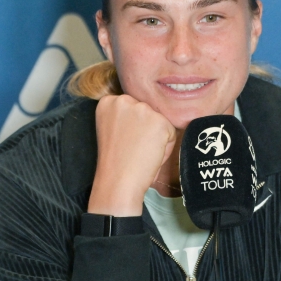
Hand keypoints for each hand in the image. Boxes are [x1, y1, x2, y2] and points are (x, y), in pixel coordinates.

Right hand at [87, 94, 176, 216]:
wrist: (117, 181)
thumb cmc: (114, 162)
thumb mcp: (112, 130)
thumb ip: (124, 117)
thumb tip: (144, 115)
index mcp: (108, 102)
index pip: (132, 107)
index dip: (132, 127)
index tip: (124, 140)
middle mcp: (124, 100)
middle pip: (147, 112)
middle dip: (145, 130)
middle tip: (133, 148)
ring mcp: (143, 109)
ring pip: (160, 122)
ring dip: (156, 138)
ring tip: (140, 153)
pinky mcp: (160, 122)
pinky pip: (171, 134)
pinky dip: (165, 148)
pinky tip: (149, 156)